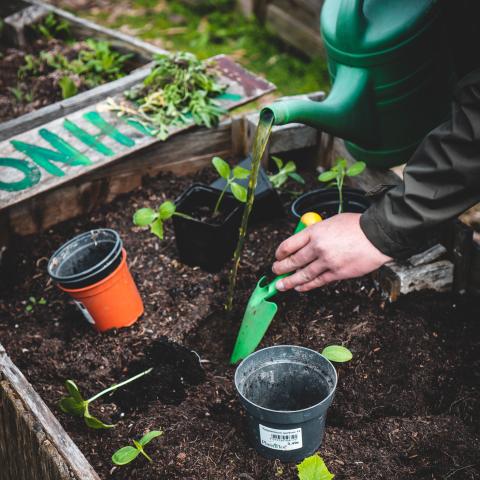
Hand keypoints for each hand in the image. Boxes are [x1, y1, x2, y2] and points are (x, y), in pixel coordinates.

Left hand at [272, 213, 391, 291]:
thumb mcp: (331, 222)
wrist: (378, 235)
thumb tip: (306, 242)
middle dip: (281, 268)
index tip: (277, 256)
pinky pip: (318, 281)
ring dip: (289, 281)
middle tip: (275, 272)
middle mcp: (318, 247)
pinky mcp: (337, 273)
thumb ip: (317, 232)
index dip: (280, 253)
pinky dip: (307, 286)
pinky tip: (300, 287)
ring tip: (281, 285)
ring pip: (303, 274)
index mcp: (315, 231)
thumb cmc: (357, 226)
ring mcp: (327, 261)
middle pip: (293, 261)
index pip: (289, 244)